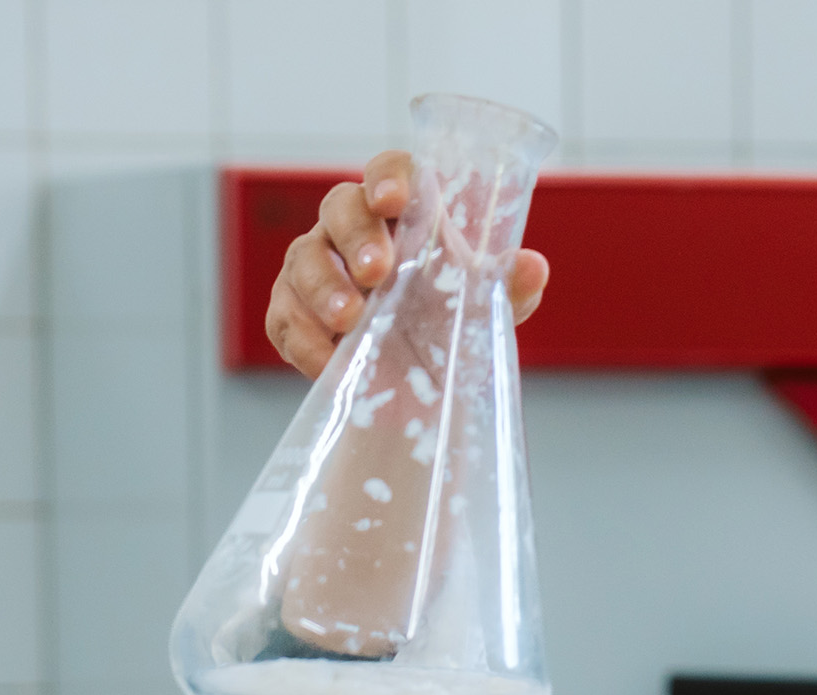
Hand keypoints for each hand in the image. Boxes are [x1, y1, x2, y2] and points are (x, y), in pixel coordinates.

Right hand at [267, 148, 552, 378]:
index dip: (388, 177)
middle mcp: (350, 233)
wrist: (414, 399)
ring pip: (302, 258)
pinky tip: (328, 359)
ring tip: (350, 318)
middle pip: (339, 208)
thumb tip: (532, 267)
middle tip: (379, 273)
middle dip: (357, 236)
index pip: (389, 174)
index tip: (396, 199)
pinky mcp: (291, 315)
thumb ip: (504, 289)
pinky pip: (283, 317)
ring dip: (324, 286)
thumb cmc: (442, 332)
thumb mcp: (479, 313)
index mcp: (399, 217)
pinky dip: (303, 337)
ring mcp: (314, 270)